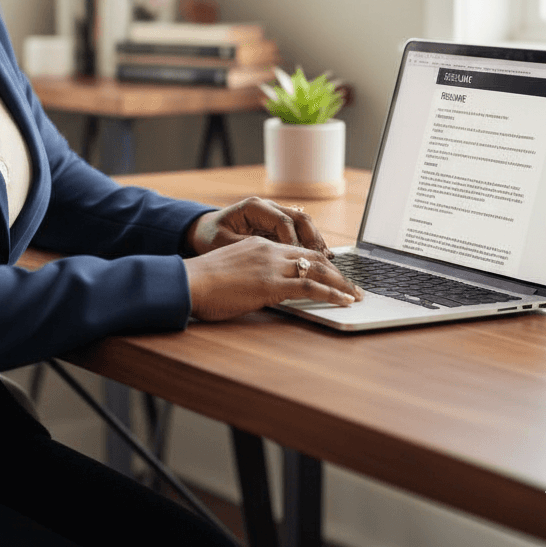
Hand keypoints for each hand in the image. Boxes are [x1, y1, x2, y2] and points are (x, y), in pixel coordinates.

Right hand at [183, 238, 361, 321]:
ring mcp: (271, 266)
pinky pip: (310, 286)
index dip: (319, 261)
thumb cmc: (202, 282)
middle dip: (337, 271)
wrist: (189, 282)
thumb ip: (250, 274)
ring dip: (341, 283)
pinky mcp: (271, 284)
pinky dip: (332, 293)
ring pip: (317, 269)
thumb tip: (260, 288)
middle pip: (313, 256)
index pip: (297, 249)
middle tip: (353, 284)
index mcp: (258, 245)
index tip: (332, 272)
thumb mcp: (230, 271)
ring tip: (356, 295)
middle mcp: (269, 250)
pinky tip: (344, 301)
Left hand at [185, 197, 333, 257]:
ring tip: (328, 264)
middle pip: (300, 219)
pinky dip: (309, 246)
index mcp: (253, 207)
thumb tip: (269, 260)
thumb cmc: (210, 237)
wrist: (202, 231)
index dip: (294, 242)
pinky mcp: (277, 226)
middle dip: (314, 241)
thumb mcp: (222, 244)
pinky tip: (318, 262)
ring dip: (316, 243)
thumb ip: (246, 249)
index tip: (300, 263)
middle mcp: (267, 207)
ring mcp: (274, 215)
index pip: (283, 222)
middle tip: (325, 263)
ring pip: (304, 225)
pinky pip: (299, 233)